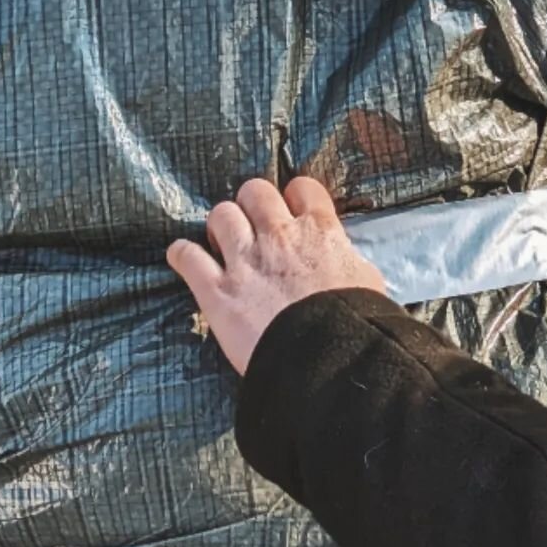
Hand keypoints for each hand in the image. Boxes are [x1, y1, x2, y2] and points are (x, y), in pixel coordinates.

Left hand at [167, 176, 386, 374]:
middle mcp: (279, 235)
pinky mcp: (217, 291)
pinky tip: (183, 256)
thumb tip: (342, 258)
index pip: (302, 187)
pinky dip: (182, 254)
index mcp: (319, 230)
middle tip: (253, 225)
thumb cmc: (351, 323)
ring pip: (220, 214)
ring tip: (222, 241)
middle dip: (252, 204)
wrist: (323, 359)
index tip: (292, 209)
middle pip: (255, 191)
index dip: (294, 196)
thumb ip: (346, 259)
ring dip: (220, 225)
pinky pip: (187, 256)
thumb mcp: (364, 279)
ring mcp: (245, 260)